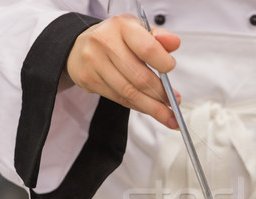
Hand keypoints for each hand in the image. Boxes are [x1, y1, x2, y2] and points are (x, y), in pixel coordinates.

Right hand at [63, 14, 180, 128]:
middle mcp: (105, 42)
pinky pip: (119, 99)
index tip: (171, 70)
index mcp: (122, 26)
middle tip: (174, 103)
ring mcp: (95, 62)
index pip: (148, 49)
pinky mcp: (89, 79)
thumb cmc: (116, 39)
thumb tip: (174, 43)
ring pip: (129, 92)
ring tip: (167, 115)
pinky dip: (138, 106)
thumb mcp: (138, 30)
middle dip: (161, 94)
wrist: (81, 46)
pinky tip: (148, 109)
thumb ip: (159, 38)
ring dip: (151, 107)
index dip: (164, 64)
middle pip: (140, 77)